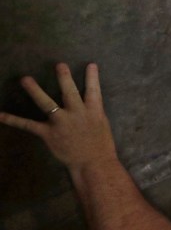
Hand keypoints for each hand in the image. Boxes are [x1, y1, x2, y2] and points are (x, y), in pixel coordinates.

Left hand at [0, 63, 117, 171]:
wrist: (93, 164)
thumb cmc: (101, 147)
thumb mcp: (102, 126)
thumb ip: (93, 114)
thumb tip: (88, 106)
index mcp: (94, 111)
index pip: (94, 90)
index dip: (92, 77)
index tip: (90, 65)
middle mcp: (77, 113)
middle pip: (70, 91)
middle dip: (64, 77)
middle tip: (59, 65)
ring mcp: (62, 122)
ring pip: (47, 103)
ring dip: (35, 90)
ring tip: (25, 79)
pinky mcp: (49, 133)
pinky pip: (29, 125)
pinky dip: (13, 119)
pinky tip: (0, 115)